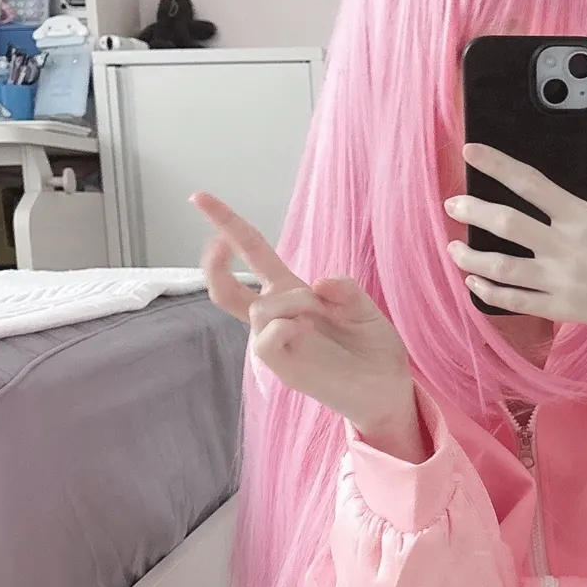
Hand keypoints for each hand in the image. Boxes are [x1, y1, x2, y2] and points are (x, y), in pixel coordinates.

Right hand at [192, 193, 424, 456]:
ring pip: (261, 308)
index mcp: (295, 294)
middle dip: (214, 262)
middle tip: (215, 243)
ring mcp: (277, 343)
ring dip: (291, 302)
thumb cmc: (374, 349)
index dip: (227, 225)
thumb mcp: (364, 308)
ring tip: (319, 317)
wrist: (388, 390)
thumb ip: (344, 288)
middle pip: (225, 287)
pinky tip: (305, 328)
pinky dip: (284, 324)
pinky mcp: (282, 366)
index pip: (253, 253)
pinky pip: (266, 337)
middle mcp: (279, 316)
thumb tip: (318, 283)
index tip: (197, 197)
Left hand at [445, 145, 586, 385]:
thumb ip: (574, 216)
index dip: (496, 164)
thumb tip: (538, 206)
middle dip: (472, 211)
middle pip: (506, 223)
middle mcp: (568, 248)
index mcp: (583, 218)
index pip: (530, 182)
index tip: (471, 152)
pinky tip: (475, 282)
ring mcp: (562, 281)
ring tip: (454, 249)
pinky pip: (513, 300)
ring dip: (470, 257)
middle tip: (453, 205)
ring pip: (500, 267)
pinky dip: (488, 291)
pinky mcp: (561, 309)